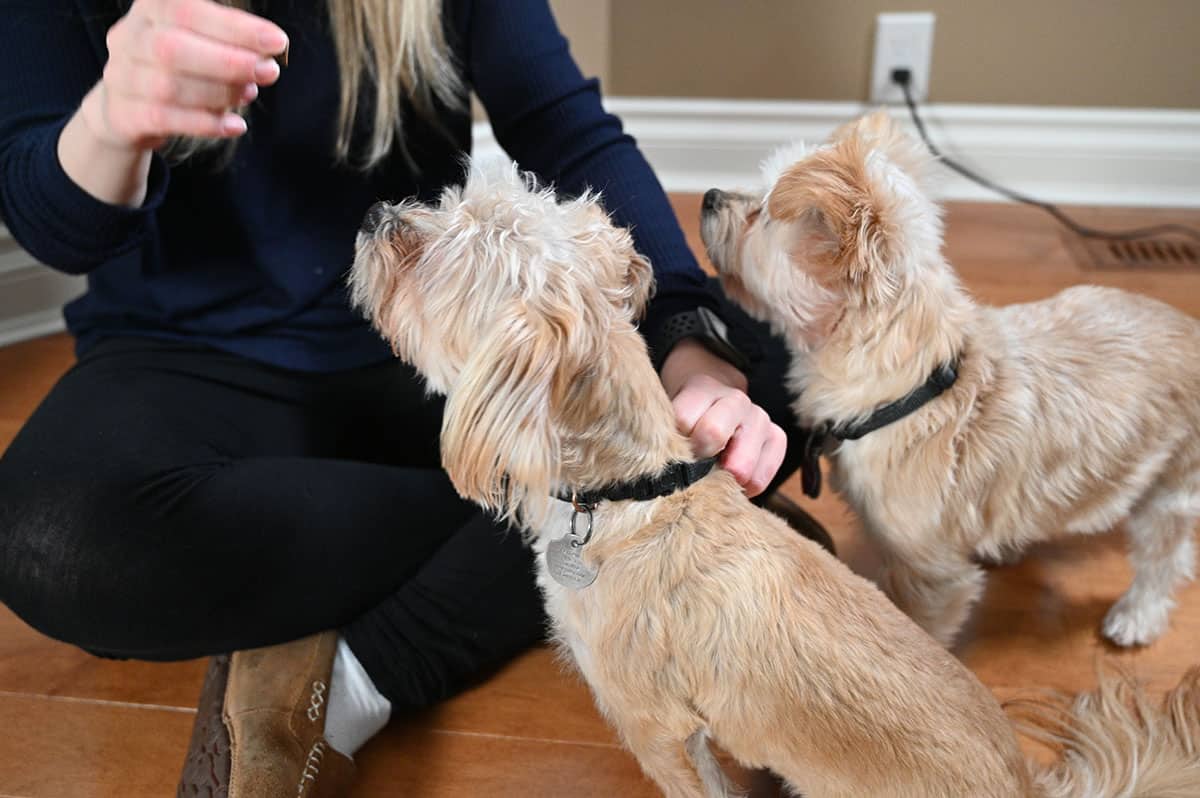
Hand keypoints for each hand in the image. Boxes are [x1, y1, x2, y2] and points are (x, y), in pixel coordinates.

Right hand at [82, 0, 288, 150]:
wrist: (127, 108)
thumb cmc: (178, 66)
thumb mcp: (199, 40)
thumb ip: (229, 41)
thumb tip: (270, 50)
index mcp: (151, 9)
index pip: (187, 9)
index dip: (235, 26)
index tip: (278, 41)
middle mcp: (129, 38)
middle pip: (172, 47)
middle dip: (229, 61)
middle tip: (270, 72)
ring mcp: (121, 77)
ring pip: (168, 86)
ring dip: (220, 92)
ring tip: (250, 93)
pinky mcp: (124, 114)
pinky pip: (164, 118)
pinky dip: (205, 123)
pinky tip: (234, 125)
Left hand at [660, 339, 785, 496]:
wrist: (716, 404)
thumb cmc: (687, 419)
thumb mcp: (670, 418)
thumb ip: (666, 435)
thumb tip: (666, 468)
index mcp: (703, 388)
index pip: (683, 419)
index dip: (673, 444)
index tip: (669, 452)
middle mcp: (736, 400)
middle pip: (713, 435)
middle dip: (698, 461)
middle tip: (691, 468)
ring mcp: (759, 417)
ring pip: (740, 465)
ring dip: (723, 480)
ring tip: (713, 475)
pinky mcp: (777, 438)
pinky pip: (760, 478)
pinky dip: (743, 489)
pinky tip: (732, 481)